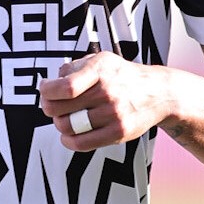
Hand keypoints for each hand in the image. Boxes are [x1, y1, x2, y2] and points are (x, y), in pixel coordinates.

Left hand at [37, 51, 175, 150]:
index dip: (47, 91)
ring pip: (68, 127)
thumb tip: (51, 82)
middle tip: (51, 105)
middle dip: (48, 107)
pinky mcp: (118, 132)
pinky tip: (68, 135)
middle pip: (60, 108)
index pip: (65, 87)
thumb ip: (74, 67)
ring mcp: (114, 113)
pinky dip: (68, 141)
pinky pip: (83, 143)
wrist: (158, 92)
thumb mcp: (101, 60)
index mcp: (100, 70)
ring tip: (63, 118)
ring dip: (59, 124)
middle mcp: (107, 91)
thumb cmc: (122, 76)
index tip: (45, 89)